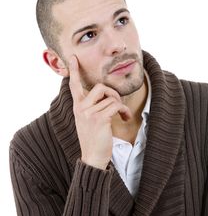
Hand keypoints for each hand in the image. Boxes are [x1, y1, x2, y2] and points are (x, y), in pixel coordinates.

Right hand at [69, 55, 131, 169]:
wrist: (92, 157)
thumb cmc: (93, 139)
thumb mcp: (87, 121)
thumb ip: (91, 107)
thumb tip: (106, 96)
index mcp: (77, 107)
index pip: (74, 85)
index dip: (74, 71)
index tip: (73, 58)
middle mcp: (81, 108)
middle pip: (100, 87)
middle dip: (113, 93)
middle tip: (118, 102)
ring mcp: (89, 113)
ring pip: (111, 97)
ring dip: (121, 105)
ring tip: (122, 114)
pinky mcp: (99, 119)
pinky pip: (116, 105)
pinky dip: (123, 110)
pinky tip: (125, 118)